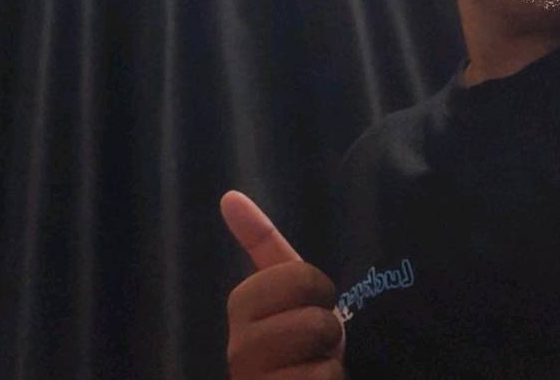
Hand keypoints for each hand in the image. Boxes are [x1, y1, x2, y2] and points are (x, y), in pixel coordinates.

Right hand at [220, 189, 345, 378]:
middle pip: (312, 320)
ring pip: (320, 360)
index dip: (318, 288)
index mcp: (241, 306)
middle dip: (327, 328)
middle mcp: (237, 350)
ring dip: (330, 363)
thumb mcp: (287, 285)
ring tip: (313, 366)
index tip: (311, 300)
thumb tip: (229, 196)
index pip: (297, 277)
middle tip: (315, 339)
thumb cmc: (297, 334)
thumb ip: (261, 240)